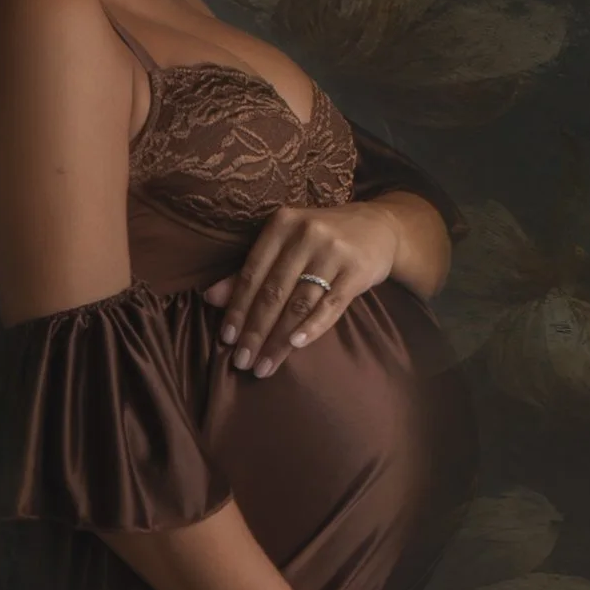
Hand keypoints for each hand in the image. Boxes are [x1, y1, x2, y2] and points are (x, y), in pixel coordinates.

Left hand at [204, 201, 404, 377]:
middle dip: (255, 331)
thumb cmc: (321, 241)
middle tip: (241, 362)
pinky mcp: (358, 269)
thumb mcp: (285, 245)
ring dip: (279, 339)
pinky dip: (312, 327)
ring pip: (299, 303)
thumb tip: (209, 298)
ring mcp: (334, 251)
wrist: (380, 227)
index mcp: (282, 224)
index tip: (226, 340)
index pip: (252, 274)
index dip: (237, 308)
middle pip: (273, 292)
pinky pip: (331, 305)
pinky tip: (296, 345)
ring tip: (264, 365)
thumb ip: (250, 271)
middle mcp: (306, 234)